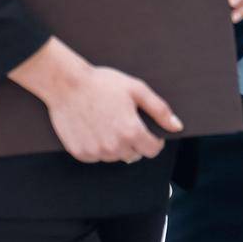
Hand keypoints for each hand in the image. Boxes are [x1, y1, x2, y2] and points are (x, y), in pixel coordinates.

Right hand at [9, 38, 184, 163]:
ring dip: (116, 146)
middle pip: (135, 155)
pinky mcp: (79, 152)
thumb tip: (176, 126)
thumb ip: (160, 110)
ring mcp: (95, 151)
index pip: (153, 150)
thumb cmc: (102, 84)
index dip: (154, 140)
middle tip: (124, 122)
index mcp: (131, 132)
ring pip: (115, 157)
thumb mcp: (137, 90)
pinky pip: (96, 157)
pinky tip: (94, 129)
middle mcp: (113, 146)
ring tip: (108, 123)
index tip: (149, 132)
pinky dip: (98, 147)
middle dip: (135, 142)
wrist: (66, 84)